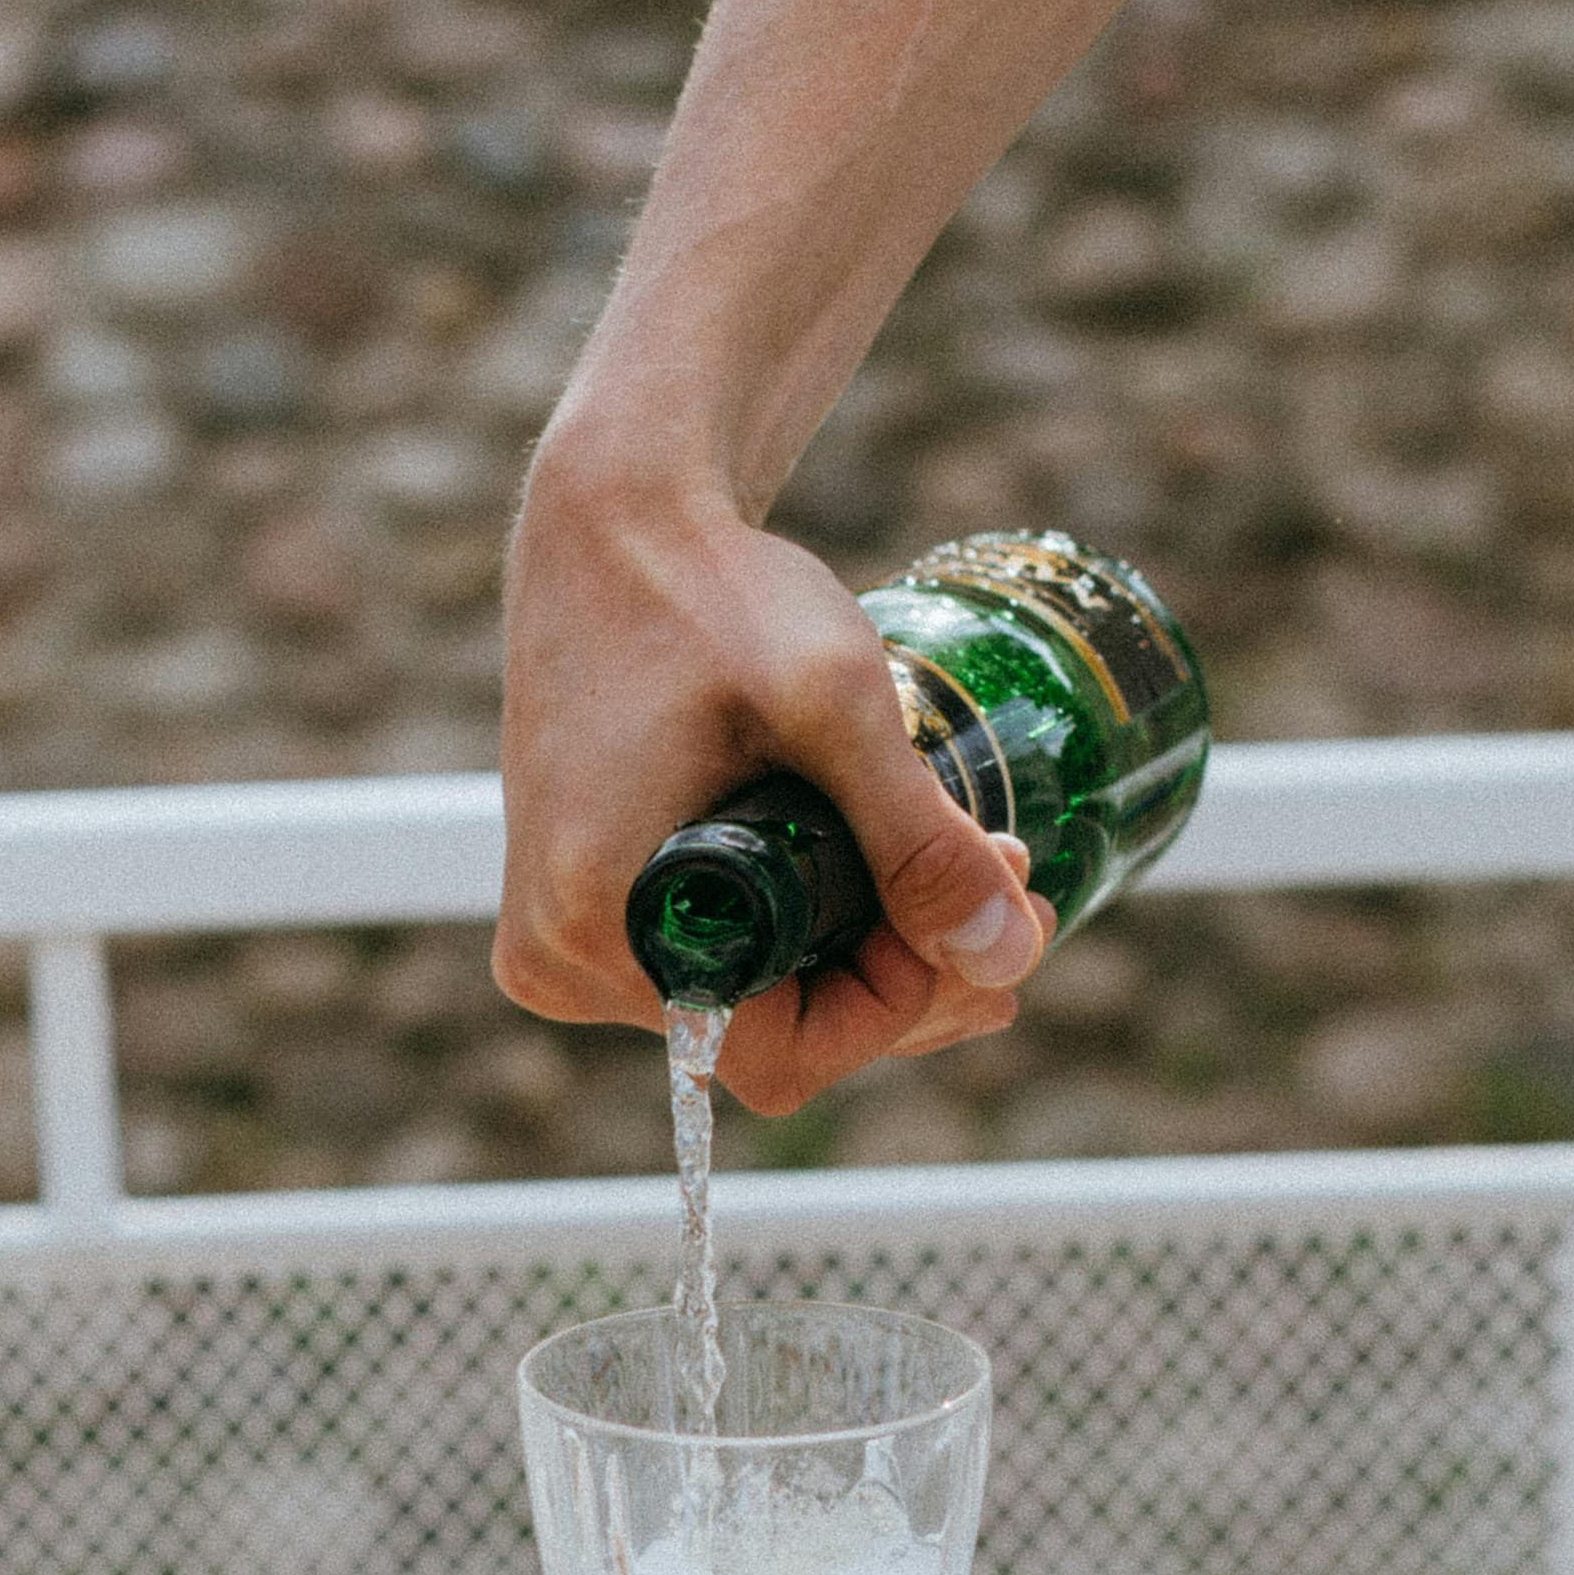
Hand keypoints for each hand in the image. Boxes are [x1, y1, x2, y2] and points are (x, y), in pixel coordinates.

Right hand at [496, 439, 1043, 1111]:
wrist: (617, 520)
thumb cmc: (712, 594)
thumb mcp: (838, 710)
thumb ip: (921, 841)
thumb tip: (1010, 958)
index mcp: (599, 924)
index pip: (780, 1054)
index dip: (905, 1005)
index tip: (994, 918)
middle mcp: (559, 957)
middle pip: (771, 1041)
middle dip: (906, 974)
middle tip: (1014, 885)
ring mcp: (562, 937)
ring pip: (753, 1007)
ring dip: (867, 951)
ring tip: (971, 858)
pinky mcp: (583, 905)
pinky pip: (719, 962)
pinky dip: (810, 930)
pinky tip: (886, 870)